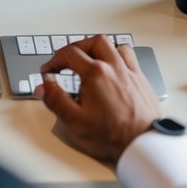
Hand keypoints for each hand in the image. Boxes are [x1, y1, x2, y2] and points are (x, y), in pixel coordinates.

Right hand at [34, 35, 160, 162]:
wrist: (141, 144)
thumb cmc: (112, 135)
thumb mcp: (74, 121)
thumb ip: (55, 99)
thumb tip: (44, 85)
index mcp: (95, 73)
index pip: (69, 54)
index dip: (54, 60)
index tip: (49, 70)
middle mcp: (113, 67)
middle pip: (92, 43)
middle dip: (75, 48)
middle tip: (66, 58)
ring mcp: (129, 72)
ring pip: (113, 45)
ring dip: (98, 48)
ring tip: (90, 56)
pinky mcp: (141, 80)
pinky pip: (130, 56)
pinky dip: (118, 55)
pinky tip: (114, 64)